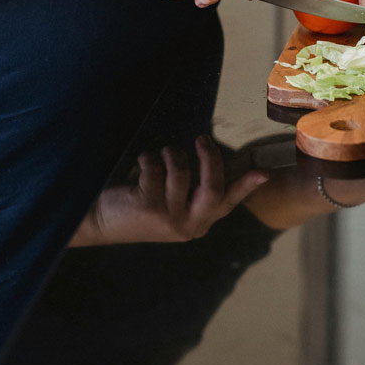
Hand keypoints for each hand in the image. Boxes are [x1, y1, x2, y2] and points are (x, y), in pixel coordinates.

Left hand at [69, 136, 267, 245]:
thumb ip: (194, 186)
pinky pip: (157, 167)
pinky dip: (147, 160)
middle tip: (201, 138)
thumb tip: (216, 156)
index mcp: (198, 223)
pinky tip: (138, 168)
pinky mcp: (149, 207)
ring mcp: (169, 218)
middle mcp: (188, 226)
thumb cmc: (140, 203)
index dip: (246, 185)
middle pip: (213, 185)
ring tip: (156, 158)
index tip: (263, 173)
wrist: (100, 222)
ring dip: (168, 155)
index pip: (227, 201)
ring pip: (181, 170)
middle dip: (209, 156)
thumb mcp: (173, 201)